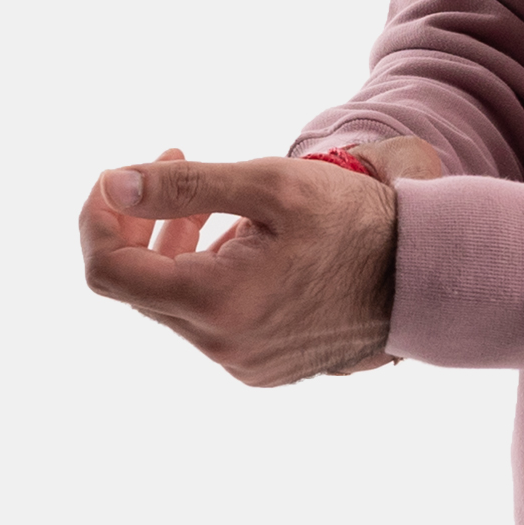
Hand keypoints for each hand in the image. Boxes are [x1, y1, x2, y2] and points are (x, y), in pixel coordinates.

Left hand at [78, 146, 411, 384]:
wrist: (426, 277)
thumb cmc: (356, 222)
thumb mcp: (271, 185)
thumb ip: (185, 185)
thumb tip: (113, 184)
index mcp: (216, 303)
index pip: (108, 272)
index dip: (97, 219)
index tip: (118, 176)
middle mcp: (221, 346)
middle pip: (139, 284)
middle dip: (142, 219)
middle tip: (171, 158)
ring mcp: (241, 363)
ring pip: (174, 301)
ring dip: (178, 244)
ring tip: (217, 200)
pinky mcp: (260, 367)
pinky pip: (209, 318)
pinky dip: (208, 274)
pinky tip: (246, 240)